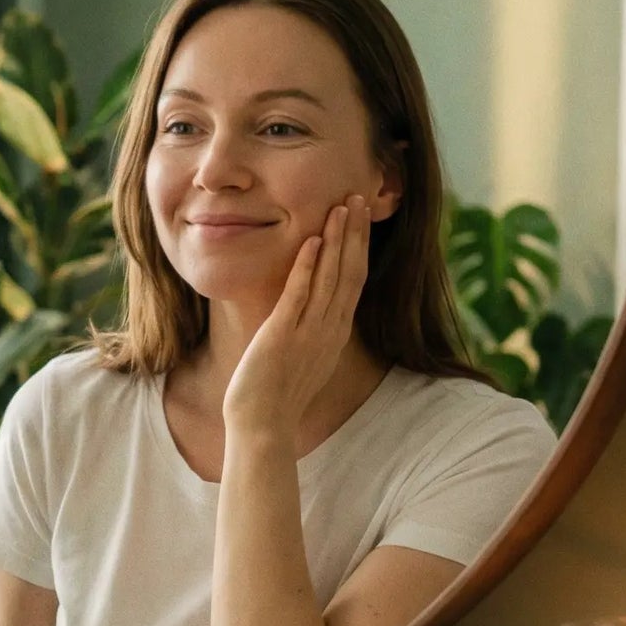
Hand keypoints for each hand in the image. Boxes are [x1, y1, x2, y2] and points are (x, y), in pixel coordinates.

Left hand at [222, 195, 370, 438]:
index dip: (359, 247)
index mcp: (334, 333)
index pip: (354, 281)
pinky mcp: (283, 336)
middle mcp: (329, 330)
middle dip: (356, 234)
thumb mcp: (303, 357)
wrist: (263, 426)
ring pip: (330, 278)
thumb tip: (312, 312)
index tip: (361, 218)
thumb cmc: (276, 396)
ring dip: (337, 240)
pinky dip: (307, 266)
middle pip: (350, 272)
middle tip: (360, 198)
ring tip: (342, 207)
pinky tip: (311, 239)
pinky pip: (298, 295)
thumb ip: (311, 331)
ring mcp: (309, 333)